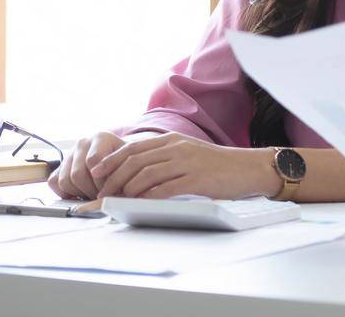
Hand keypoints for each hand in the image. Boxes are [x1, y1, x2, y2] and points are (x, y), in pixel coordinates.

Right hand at [47, 131, 127, 199]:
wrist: (117, 154)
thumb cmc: (125, 160)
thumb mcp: (130, 161)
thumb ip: (124, 172)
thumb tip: (117, 193)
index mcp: (101, 137)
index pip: (93, 160)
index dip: (101, 181)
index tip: (110, 190)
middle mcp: (83, 143)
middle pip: (78, 174)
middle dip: (91, 191)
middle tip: (102, 196)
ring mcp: (69, 154)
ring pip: (65, 180)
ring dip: (80, 193)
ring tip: (94, 195)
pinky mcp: (60, 165)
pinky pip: (54, 182)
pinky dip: (65, 193)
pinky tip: (80, 193)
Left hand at [90, 131, 278, 199]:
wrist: (248, 168)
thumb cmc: (218, 166)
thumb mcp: (188, 154)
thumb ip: (164, 158)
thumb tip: (135, 172)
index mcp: (172, 140)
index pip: (132, 148)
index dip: (110, 160)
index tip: (96, 172)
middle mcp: (176, 148)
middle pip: (134, 161)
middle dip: (113, 178)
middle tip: (102, 193)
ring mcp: (186, 163)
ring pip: (146, 174)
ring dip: (127, 189)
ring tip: (118, 201)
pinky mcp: (196, 180)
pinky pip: (164, 189)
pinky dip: (147, 198)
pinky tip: (139, 205)